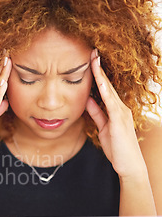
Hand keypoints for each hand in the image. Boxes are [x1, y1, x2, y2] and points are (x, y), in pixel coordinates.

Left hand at [85, 49, 145, 177]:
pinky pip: (110, 103)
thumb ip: (96, 113)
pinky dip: (105, 91)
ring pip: (109, 89)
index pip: (104, 87)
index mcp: (115, 108)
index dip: (97, 73)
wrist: (128, 164)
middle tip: (92, 51)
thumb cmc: (116, 147)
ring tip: (94, 59)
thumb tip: (87, 99)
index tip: (90, 60)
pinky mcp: (119, 120)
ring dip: (101, 74)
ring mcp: (121, 112)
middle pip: (108, 84)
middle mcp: (120, 107)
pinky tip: (99, 81)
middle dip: (99, 67)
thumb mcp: (102, 127)